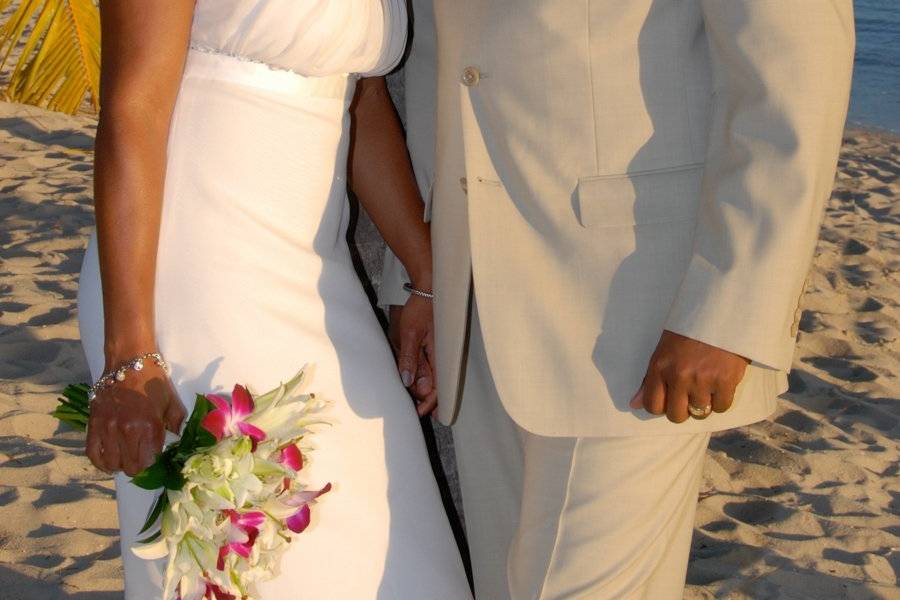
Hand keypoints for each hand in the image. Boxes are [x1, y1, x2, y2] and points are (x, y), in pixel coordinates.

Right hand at [85, 361, 185, 475]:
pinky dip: (101, 463)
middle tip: (140, 459)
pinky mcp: (94, 424)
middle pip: (130, 467)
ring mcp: (108, 428)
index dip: (152, 465)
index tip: (154, 460)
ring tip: (126, 458)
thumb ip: (177, 426)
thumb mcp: (172, 403)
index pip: (148, 462)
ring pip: (112, 463)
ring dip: (120, 465)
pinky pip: (92, 453)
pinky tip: (109, 462)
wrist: (128, 362)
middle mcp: (127, 430)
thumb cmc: (153, 382)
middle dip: (137, 467)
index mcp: (150, 426)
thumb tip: (179, 445)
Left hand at [389, 301, 437, 416]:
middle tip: (412, 410)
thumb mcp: (410, 334)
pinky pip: (427, 367)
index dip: (430, 403)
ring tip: (409, 400)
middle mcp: (439, 356)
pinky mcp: (430, 347)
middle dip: (425, 400)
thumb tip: (408, 383)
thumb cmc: (420, 309)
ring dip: (421, 389)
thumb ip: (410, 358)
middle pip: (435, 386)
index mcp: (438, 355)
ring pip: (431, 378)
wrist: (426, 289)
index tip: (419, 412)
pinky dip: (420, 377)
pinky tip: (411, 381)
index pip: (438, 387)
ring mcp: (435, 352)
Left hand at [629, 330, 749, 422]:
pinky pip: (721, 407)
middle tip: (688, 398)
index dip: (660, 407)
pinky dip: (721, 401)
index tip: (668, 401)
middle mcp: (679, 376)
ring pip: (700, 413)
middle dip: (682, 411)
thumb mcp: (662, 350)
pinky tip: (719, 387)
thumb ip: (649, 379)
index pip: (652, 405)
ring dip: (702, 405)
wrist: (719, 312)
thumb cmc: (688, 331)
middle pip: (676, 415)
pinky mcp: (725, 381)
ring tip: (705, 388)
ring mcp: (703, 380)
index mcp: (660, 367)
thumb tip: (634, 404)